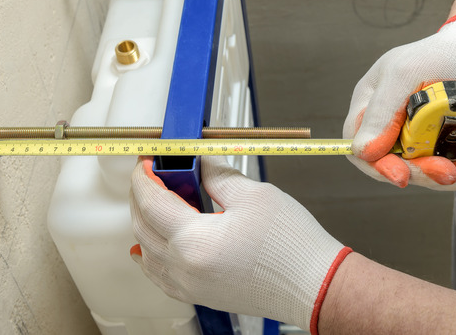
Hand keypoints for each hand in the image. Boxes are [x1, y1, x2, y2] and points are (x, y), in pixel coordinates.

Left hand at [129, 155, 351, 332]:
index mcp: (194, 241)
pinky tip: (151, 248)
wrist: (314, 286)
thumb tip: (199, 160)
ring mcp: (191, 286)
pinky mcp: (201, 295)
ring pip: (147, 252)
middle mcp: (185, 268)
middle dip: (142, 195)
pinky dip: (151, 255)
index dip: (144, 176)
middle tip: (154, 173)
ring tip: (159, 201)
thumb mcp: (253, 195)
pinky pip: (161, 275)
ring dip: (145, 223)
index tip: (146, 160)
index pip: (151, 202)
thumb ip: (217, 174)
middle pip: (143, 226)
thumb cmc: (292, 246)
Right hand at [343, 15, 455, 189]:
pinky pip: (450, 166)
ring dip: (450, 178)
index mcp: (371, 106)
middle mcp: (391, 125)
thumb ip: (380, 112)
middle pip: (396, 164)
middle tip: (449, 172)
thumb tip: (363, 152)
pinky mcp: (445, 142)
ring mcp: (419, 136)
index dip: (379, 167)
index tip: (402, 176)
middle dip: (423, 173)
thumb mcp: (404, 74)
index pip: (362, 148)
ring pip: (426, 170)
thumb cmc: (439, 53)